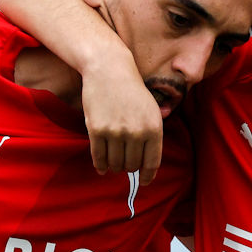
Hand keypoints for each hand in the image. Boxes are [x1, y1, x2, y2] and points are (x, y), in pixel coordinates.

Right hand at [81, 51, 163, 184]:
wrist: (109, 70)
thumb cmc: (132, 91)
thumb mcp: (152, 109)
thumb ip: (153, 134)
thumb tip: (149, 165)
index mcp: (154, 128)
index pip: (152, 162)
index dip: (147, 176)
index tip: (144, 181)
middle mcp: (137, 132)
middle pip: (132, 165)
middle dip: (129, 168)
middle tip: (125, 164)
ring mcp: (116, 132)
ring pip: (116, 163)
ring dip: (115, 167)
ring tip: (114, 163)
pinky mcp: (97, 130)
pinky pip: (99, 157)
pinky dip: (101, 165)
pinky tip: (102, 167)